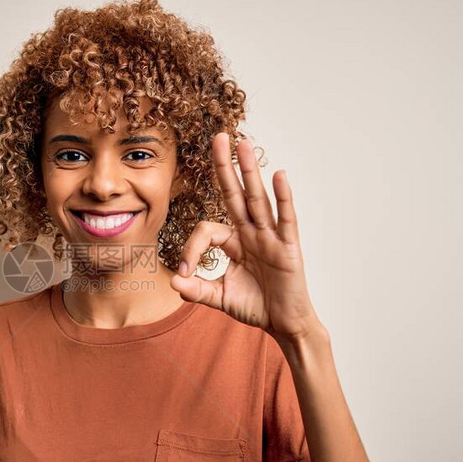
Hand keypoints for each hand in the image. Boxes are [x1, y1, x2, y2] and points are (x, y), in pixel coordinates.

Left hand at [170, 133, 321, 340]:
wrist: (284, 324)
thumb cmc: (256, 306)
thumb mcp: (220, 298)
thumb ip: (197, 290)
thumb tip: (173, 283)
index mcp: (234, 242)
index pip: (207, 230)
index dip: (191, 249)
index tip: (185, 273)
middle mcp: (252, 233)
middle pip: (236, 193)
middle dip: (225, 166)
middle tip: (218, 136)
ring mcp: (271, 237)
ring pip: (258, 198)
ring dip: (250, 171)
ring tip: (243, 143)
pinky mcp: (289, 247)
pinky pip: (286, 218)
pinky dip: (283, 197)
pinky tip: (279, 175)